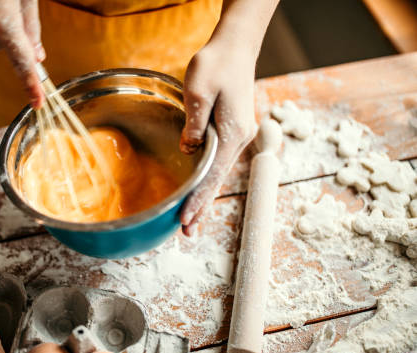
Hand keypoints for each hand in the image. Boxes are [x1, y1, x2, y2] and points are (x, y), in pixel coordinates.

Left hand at [179, 39, 256, 235]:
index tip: (185, 219)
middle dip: (202, 207)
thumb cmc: (215, 64)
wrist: (234, 47)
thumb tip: (190, 151)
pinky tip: (199, 191)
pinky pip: (217, 163)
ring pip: (218, 175)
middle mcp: (239, 139)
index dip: (198, 199)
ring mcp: (237, 136)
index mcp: (232, 133)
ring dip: (204, 197)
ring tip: (191, 221)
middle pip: (217, 181)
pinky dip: (207, 181)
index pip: (212, 176)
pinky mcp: (231, 131)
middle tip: (187, 234)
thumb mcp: (199, 91)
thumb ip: (195, 125)